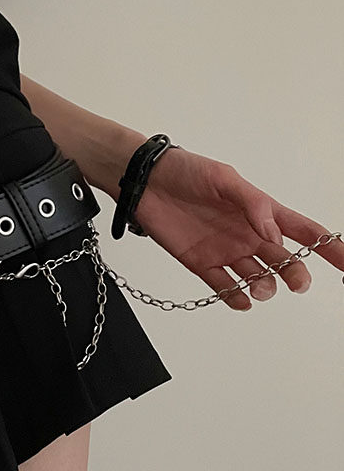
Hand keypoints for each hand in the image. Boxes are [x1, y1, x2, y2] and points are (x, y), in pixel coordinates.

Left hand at [128, 147, 343, 309]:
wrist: (145, 182)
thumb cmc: (186, 171)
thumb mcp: (224, 179)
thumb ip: (252, 204)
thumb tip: (274, 232)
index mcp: (261, 212)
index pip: (304, 231)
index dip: (330, 247)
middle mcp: (248, 234)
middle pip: (286, 262)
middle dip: (296, 274)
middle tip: (296, 282)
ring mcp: (226, 251)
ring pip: (258, 279)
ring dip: (265, 288)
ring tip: (259, 288)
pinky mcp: (201, 263)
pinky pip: (224, 287)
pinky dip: (234, 297)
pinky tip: (239, 298)